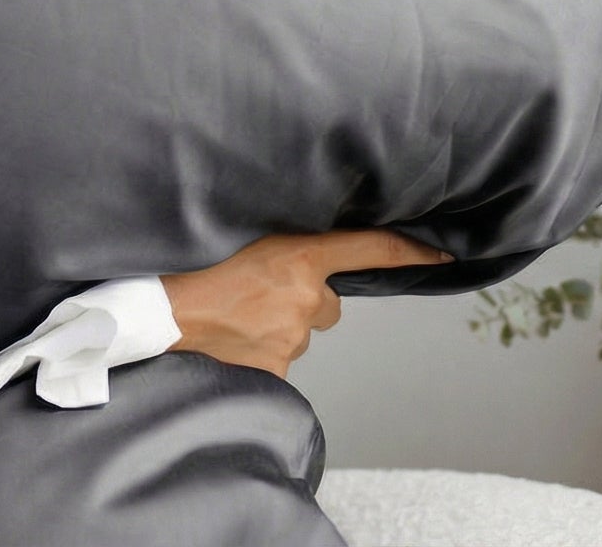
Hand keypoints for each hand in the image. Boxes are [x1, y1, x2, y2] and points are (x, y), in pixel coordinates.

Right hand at [158, 228, 454, 379]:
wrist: (159, 312)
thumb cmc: (197, 266)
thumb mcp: (246, 234)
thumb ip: (290, 246)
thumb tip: (313, 256)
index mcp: (301, 257)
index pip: (371, 250)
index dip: (411, 253)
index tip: (442, 255)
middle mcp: (306, 298)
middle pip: (327, 303)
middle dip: (303, 299)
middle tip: (258, 291)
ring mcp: (292, 338)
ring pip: (301, 332)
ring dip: (278, 324)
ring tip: (236, 313)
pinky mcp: (277, 369)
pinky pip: (281, 359)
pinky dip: (261, 350)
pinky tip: (233, 338)